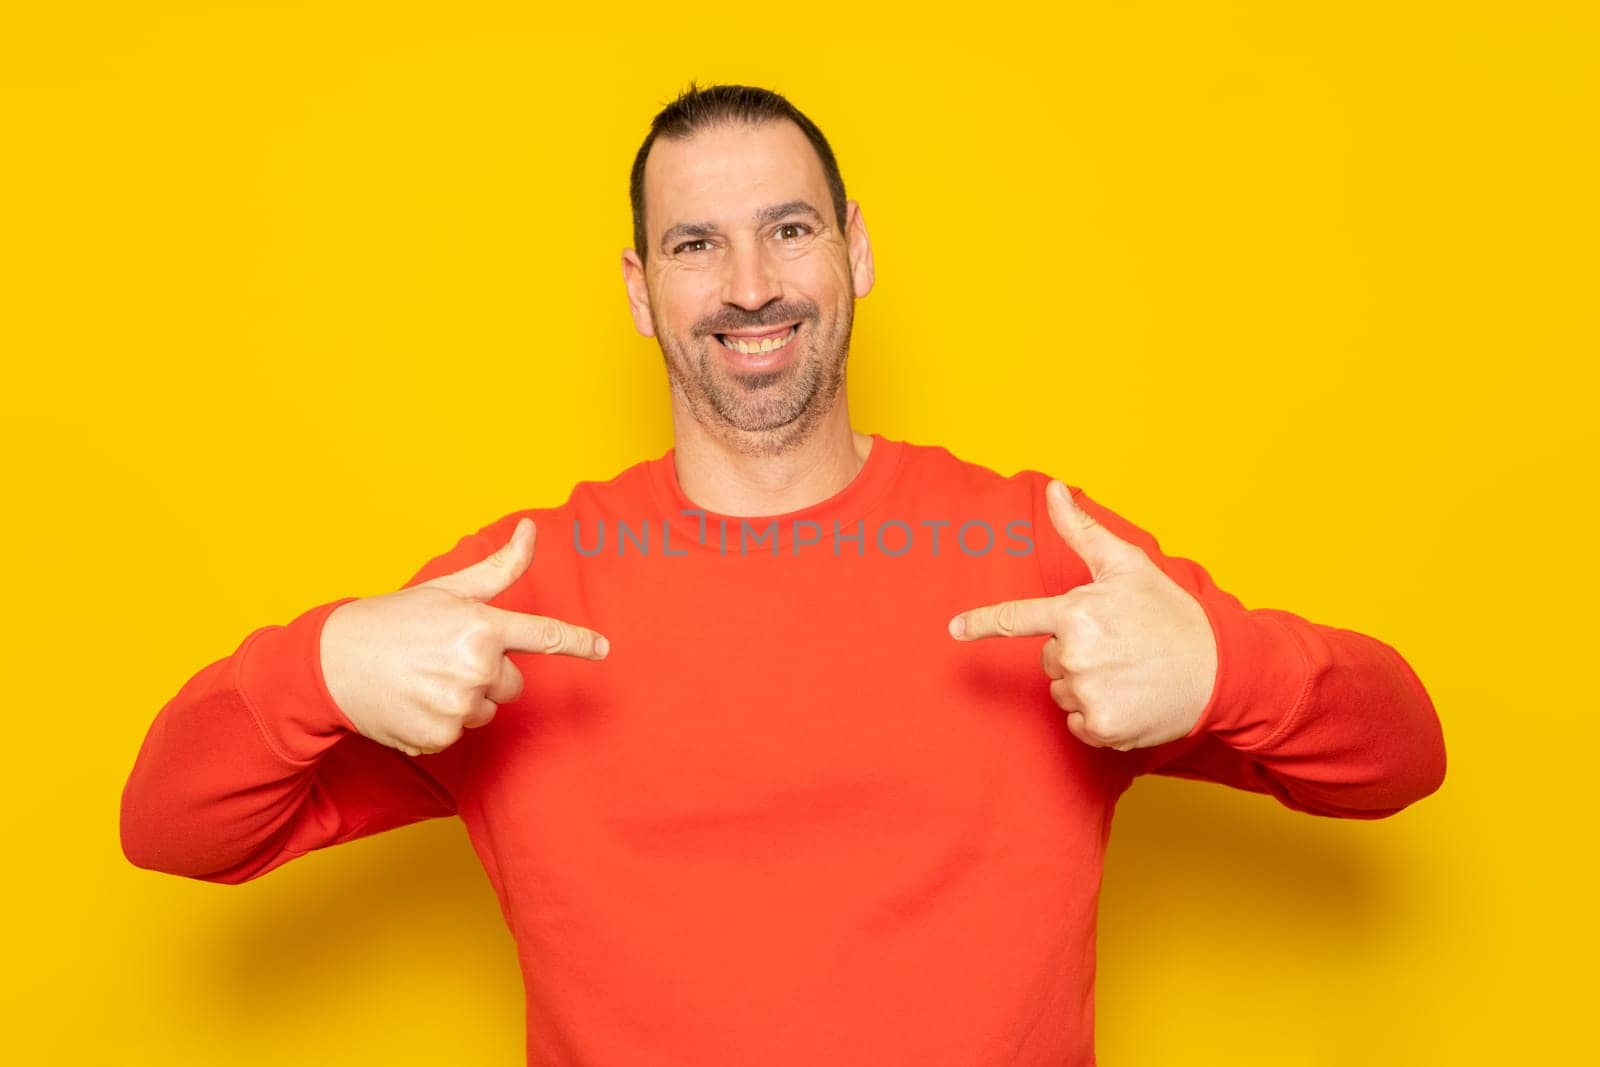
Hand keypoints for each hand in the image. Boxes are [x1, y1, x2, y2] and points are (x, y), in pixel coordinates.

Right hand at [321, 518, 608, 756]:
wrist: (332, 663)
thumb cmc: (394, 620)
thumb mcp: (447, 589)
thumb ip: (498, 567)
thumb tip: (531, 528)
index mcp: (481, 627)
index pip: (543, 636)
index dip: (578, 642)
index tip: (603, 649)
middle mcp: (475, 668)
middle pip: (512, 684)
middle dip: (488, 673)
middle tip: (444, 658)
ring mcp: (457, 706)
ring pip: (487, 710)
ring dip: (466, 698)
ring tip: (424, 679)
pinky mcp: (440, 736)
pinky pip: (461, 732)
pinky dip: (442, 721)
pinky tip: (414, 701)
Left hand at [948, 480, 1216, 750]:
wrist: (1220, 669)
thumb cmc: (1170, 614)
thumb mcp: (1128, 566)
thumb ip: (1082, 530)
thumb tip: (1053, 488)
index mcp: (1077, 612)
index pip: (1016, 619)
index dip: (981, 623)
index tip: (954, 629)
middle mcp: (1076, 654)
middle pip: (1048, 658)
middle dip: (1075, 652)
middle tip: (1119, 647)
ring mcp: (1088, 693)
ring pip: (1061, 691)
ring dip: (1087, 685)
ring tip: (1128, 672)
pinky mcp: (1102, 727)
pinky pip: (1077, 722)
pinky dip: (1098, 716)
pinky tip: (1129, 699)